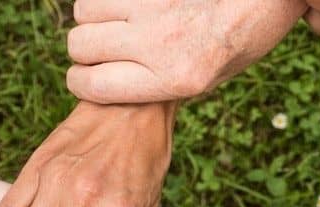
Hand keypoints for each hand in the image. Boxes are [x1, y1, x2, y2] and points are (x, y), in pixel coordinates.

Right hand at [65, 0, 306, 102]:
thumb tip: (108, 83)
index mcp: (176, 79)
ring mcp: (155, 7)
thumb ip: (159, 84)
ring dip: (93, 17)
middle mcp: (162, 44)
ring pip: (85, 11)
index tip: (85, 77)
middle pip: (80, 45)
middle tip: (103, 49)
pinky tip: (129, 5)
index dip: (80, 82)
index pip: (94, 85)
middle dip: (84, 50)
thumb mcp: (207, 79)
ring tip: (118, 22)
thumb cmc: (240, 41)